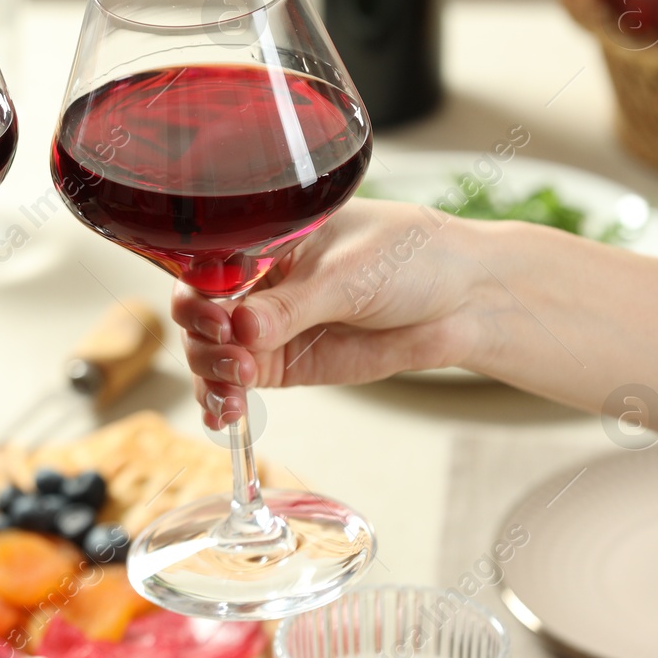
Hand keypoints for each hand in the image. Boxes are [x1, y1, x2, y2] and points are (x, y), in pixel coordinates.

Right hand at [173, 199, 493, 424]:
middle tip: (235, 360)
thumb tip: (241, 331)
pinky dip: (224, 403)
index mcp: (261, 241)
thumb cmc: (410, 258)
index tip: (218, 320)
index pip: (203, 266)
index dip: (198, 295)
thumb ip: (293, 306)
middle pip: (197, 315)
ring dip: (211, 376)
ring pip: (210, 355)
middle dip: (203, 343)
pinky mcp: (282, 365)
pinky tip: (225, 416)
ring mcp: (266, 327)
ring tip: (237, 393)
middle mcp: (256, 283)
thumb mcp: (348, 275)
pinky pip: (237, 385)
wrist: (461, 300)